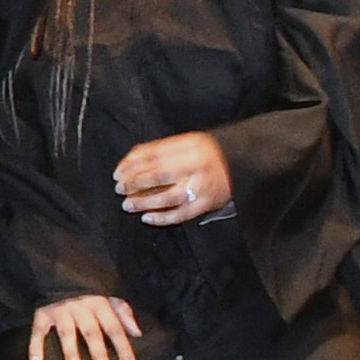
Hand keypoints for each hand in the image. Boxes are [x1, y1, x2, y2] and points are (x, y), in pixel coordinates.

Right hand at [28, 293, 140, 359]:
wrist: (58, 266)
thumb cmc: (88, 288)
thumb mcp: (109, 294)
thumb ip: (123, 312)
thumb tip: (137, 333)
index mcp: (100, 303)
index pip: (114, 328)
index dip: (122, 347)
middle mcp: (81, 307)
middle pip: (91, 332)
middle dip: (98, 353)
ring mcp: (60, 310)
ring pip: (67, 332)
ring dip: (70, 351)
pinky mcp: (42, 312)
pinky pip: (38, 330)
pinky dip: (35, 345)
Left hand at [112, 132, 235, 228]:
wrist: (242, 163)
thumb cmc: (208, 152)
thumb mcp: (187, 141)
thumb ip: (161, 149)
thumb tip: (131, 160)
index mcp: (189, 146)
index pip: (153, 155)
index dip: (131, 165)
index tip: (117, 173)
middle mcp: (195, 166)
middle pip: (158, 175)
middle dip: (134, 183)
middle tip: (119, 188)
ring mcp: (202, 187)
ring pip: (167, 197)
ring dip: (144, 202)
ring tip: (127, 204)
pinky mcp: (207, 204)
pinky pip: (181, 214)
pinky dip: (162, 217)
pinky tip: (147, 217)